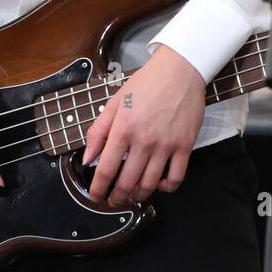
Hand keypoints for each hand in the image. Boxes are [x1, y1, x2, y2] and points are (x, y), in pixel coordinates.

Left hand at [80, 46, 206, 206]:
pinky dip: (166, 188)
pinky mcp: (185, 145)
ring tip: (132, 196)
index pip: (106, 170)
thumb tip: (87, 158)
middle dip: (117, 197)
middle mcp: (144, 140)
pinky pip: (176, 177)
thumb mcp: (115, 102)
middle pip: (127, 182)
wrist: (179, 70)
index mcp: (123, 129)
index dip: (98, 188)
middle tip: (113, 201)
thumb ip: (98, 131)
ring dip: (138, 195)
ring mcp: (166, 145)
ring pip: (150, 184)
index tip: (96, 195)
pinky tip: (159, 186)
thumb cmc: (146, 84)